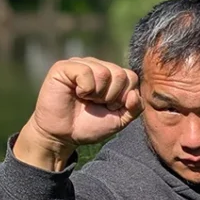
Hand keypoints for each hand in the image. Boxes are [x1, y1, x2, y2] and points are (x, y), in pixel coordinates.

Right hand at [24, 58, 141, 152]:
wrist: (64, 135)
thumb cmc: (90, 125)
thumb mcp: (120, 119)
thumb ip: (134, 108)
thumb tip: (133, 94)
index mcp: (112, 76)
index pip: (131, 77)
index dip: (124, 97)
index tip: (110, 107)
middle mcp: (97, 66)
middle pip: (120, 74)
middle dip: (112, 96)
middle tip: (97, 104)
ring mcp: (81, 64)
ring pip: (104, 72)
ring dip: (97, 94)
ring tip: (86, 99)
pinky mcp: (64, 67)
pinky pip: (85, 71)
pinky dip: (85, 89)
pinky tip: (77, 94)